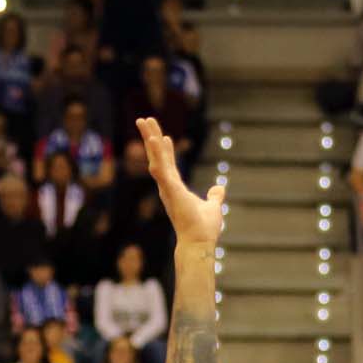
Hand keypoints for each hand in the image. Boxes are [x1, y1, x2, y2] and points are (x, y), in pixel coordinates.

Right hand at [137, 117, 224, 248]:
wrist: (199, 242)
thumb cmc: (203, 229)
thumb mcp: (212, 206)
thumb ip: (214, 196)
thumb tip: (219, 188)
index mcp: (176, 188)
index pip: (169, 164)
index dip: (165, 150)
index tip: (163, 136)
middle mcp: (168, 186)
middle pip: (158, 156)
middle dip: (150, 137)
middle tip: (144, 120)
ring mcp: (167, 187)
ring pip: (156, 158)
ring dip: (149, 139)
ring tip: (144, 122)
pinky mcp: (171, 189)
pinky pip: (161, 167)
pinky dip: (157, 153)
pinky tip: (155, 138)